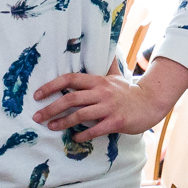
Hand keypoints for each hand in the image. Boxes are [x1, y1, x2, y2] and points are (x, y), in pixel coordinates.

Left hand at [33, 70, 166, 141]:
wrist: (151, 103)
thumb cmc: (130, 91)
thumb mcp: (117, 76)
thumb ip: (108, 65)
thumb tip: (106, 49)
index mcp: (99, 81)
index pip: (70, 79)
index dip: (51, 86)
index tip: (37, 94)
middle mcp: (102, 92)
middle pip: (70, 99)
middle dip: (50, 108)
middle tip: (37, 116)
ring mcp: (109, 108)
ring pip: (80, 115)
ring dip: (63, 123)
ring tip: (51, 127)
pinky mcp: (116, 122)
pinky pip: (95, 129)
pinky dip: (82, 135)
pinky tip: (74, 138)